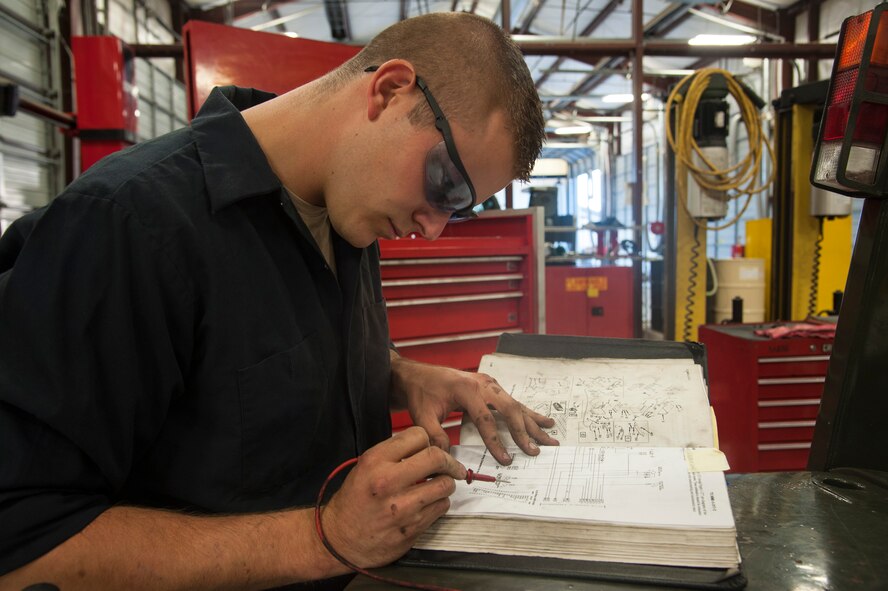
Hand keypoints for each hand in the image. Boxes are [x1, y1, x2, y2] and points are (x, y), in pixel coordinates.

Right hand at [320, 426, 465, 567]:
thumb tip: (424, 447)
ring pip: (445, 485)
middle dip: (449, 461)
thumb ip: (393, 455)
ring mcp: (403, 506)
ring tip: (438, 487)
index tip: (430, 449)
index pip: (418, 436)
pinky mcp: (412, 527)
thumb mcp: (364, 467)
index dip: (427, 442)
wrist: (340, 539)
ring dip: (445, 484)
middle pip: (437, 458)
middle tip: (452, 466)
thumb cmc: (353, 501)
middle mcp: (389, 481)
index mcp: (375, 461)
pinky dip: (439, 503)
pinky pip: (441, 507)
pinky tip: (429, 504)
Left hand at [390, 355, 557, 464]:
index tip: (506, 459)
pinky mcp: (491, 387)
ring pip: (515, 405)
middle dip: (523, 432)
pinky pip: (513, 401)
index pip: (485, 419)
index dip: (496, 441)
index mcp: (466, 389)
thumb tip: (449, 459)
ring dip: (532, 423)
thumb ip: (435, 436)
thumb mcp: (421, 416)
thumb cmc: (420, 393)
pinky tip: (545, 421)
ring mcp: (489, 383)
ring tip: (550, 438)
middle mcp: (482, 383)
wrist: (417, 374)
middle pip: (508, 409)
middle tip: (534, 452)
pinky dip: (529, 413)